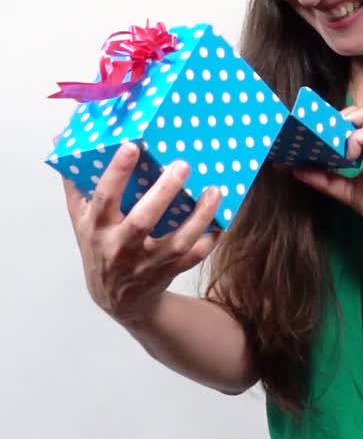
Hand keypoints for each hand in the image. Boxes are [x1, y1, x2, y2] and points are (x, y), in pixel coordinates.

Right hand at [62, 141, 221, 326]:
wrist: (116, 299)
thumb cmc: (99, 247)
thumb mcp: (81, 218)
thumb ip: (75, 181)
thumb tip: (64, 139)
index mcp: (98, 228)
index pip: (104, 197)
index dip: (116, 172)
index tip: (132, 145)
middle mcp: (121, 246)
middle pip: (143, 219)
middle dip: (164, 192)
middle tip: (182, 165)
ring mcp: (147, 262)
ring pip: (177, 241)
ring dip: (199, 216)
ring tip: (214, 190)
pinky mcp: (169, 271)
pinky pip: (194, 257)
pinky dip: (211, 240)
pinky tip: (223, 220)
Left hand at [293, 104, 362, 250]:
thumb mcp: (350, 191)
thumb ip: (326, 179)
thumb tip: (297, 169)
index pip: (355, 121)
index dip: (335, 126)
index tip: (314, 139)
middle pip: (361, 110)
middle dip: (338, 120)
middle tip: (323, 142)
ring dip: (345, 127)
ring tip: (335, 151)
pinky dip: (354, 142)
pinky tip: (349, 159)